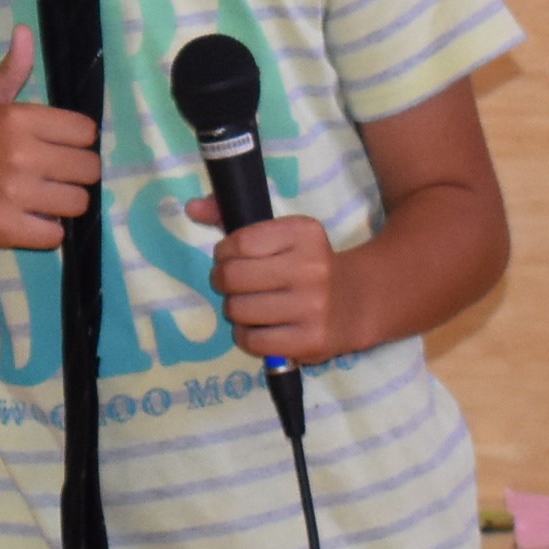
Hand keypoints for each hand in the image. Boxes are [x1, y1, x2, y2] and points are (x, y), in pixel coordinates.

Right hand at [0, 29, 98, 252]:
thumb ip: (10, 70)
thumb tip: (25, 31)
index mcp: (16, 119)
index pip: (86, 131)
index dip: (78, 141)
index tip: (61, 147)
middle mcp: (18, 154)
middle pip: (89, 169)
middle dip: (77, 174)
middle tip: (56, 177)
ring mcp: (13, 193)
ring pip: (78, 203)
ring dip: (66, 203)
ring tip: (45, 198)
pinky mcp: (6, 228)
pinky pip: (56, 234)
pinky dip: (48, 231)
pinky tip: (31, 219)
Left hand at [191, 202, 355, 366]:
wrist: (357, 302)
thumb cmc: (306, 264)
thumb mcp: (280, 234)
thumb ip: (231, 216)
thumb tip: (191, 208)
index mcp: (304, 234)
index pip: (240, 242)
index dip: (224, 252)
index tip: (230, 257)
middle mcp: (311, 268)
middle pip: (234, 277)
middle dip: (223, 281)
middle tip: (232, 284)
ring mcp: (313, 307)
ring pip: (238, 310)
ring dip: (234, 309)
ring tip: (249, 304)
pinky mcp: (310, 341)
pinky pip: (252, 340)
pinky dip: (246, 335)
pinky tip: (259, 326)